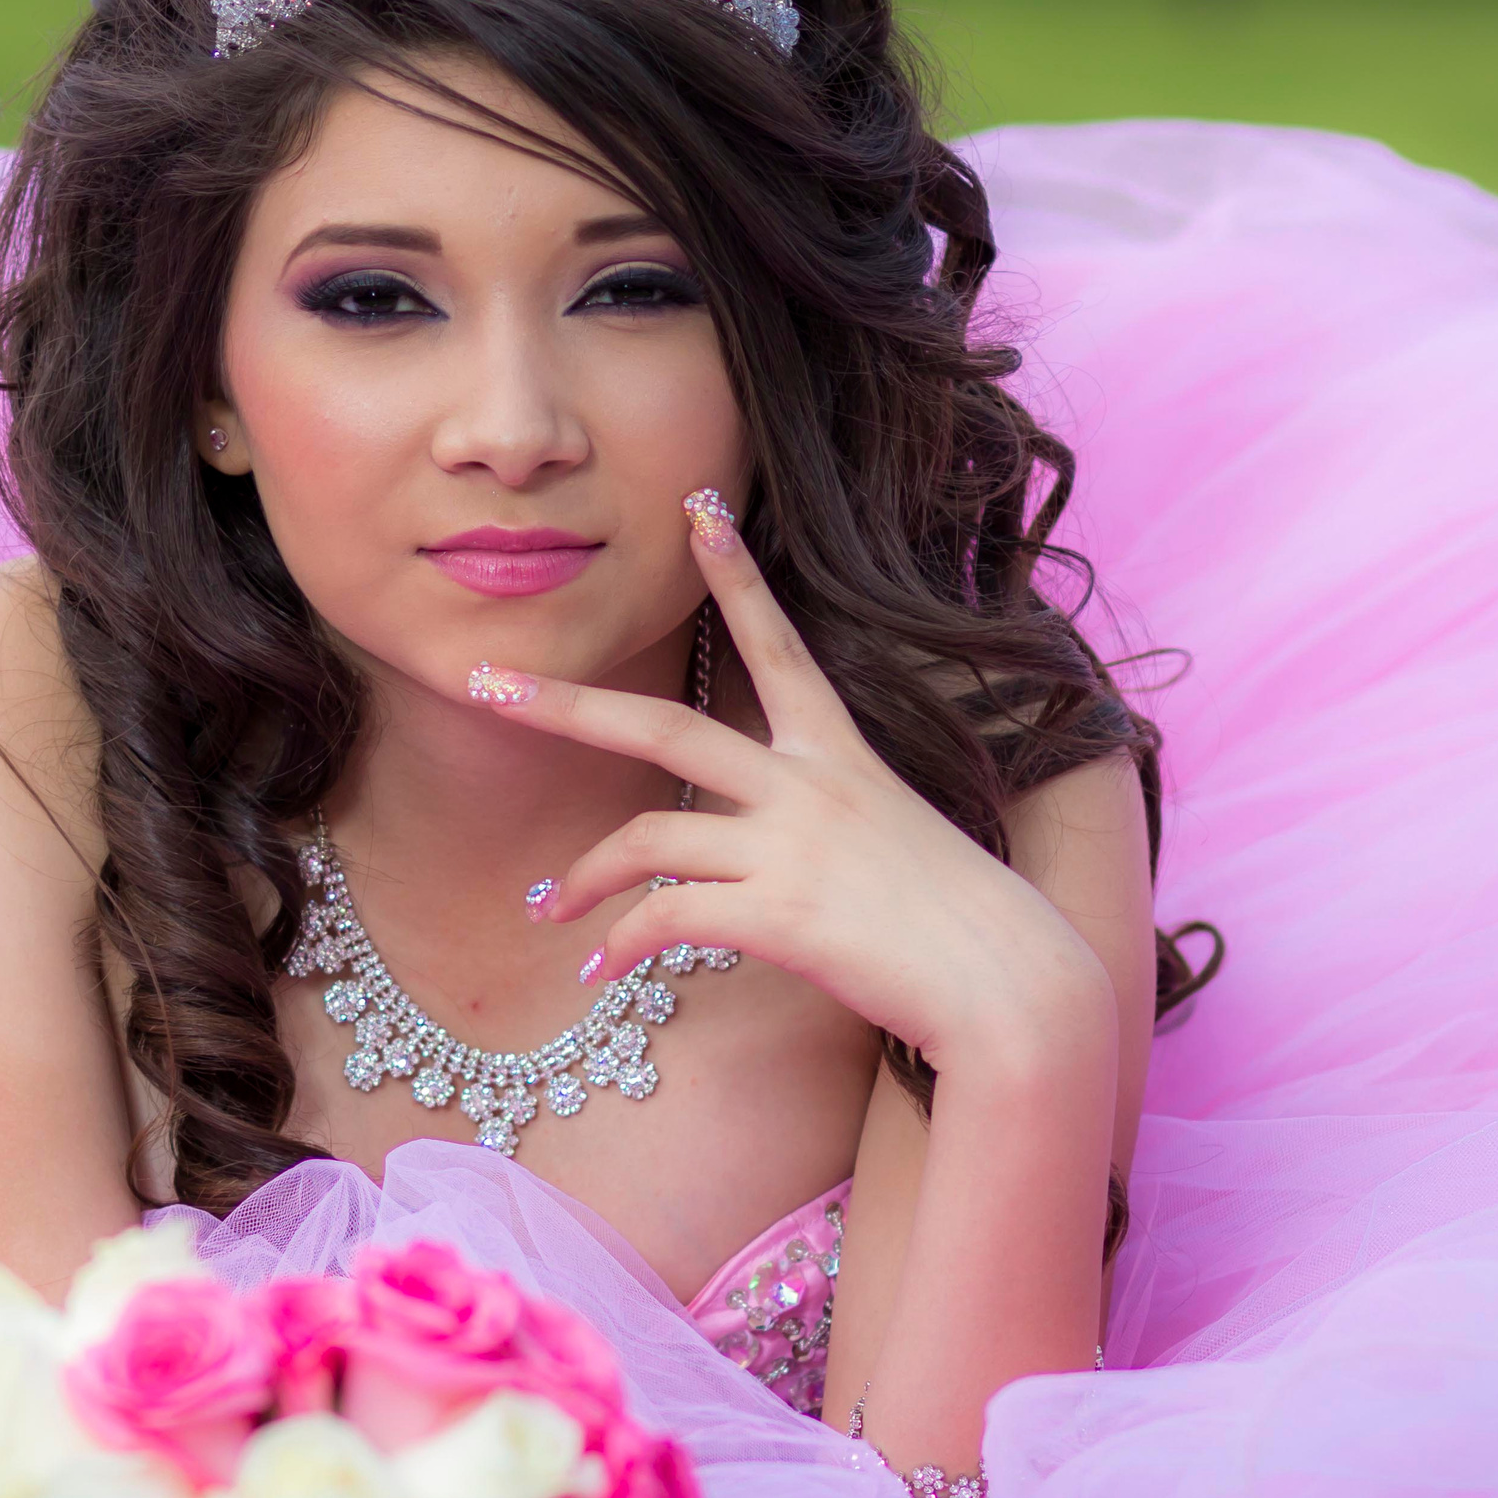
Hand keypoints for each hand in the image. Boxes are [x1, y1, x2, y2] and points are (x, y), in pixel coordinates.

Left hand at [468, 489, 1116, 1078]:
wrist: (1012, 989)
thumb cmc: (965, 929)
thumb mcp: (899, 849)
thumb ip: (830, 832)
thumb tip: (775, 859)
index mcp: (841, 756)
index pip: (777, 644)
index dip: (736, 577)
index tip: (699, 508)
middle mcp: (808, 786)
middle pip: (662, 723)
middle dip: (565, 702)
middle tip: (485, 684)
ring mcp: (791, 847)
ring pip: (647, 838)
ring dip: (583, 878)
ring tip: (547, 907)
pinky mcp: (778, 914)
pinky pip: (666, 918)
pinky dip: (620, 943)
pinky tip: (597, 969)